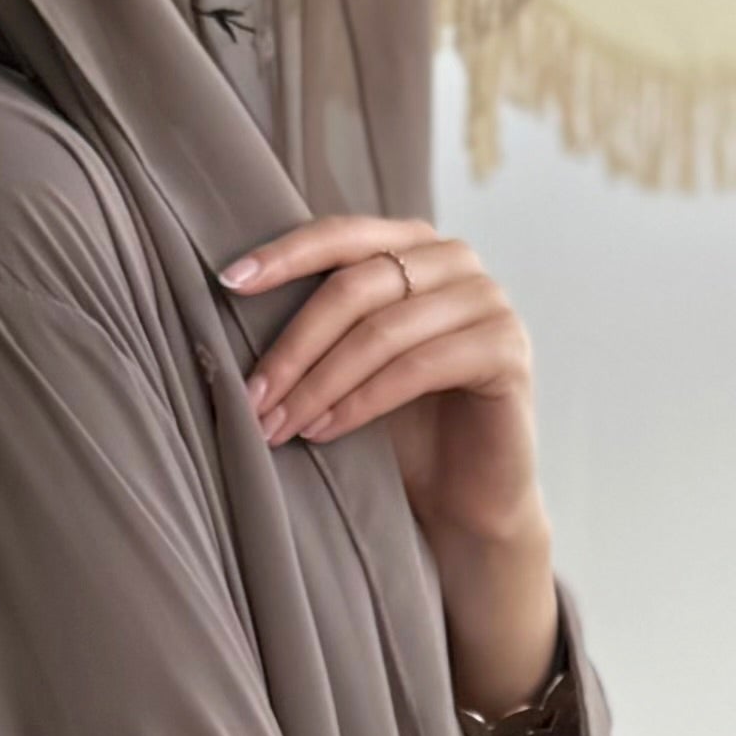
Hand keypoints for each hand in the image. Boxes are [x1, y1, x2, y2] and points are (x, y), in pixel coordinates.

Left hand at [221, 213, 558, 717]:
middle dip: (294, 344)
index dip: (284, 255)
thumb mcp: (348, 364)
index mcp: (414, 246)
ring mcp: (489, 302)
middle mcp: (457, 261)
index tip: (227, 283)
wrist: (464, 500)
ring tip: (278, 424)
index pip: (342, 234)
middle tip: (252, 396)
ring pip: (383, 329)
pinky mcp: (507, 351)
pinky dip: (363, 400)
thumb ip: (317, 323)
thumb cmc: (398, 429)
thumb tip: (228, 298)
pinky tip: (325, 430)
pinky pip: (420, 366)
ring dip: (320, 381)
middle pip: (356, 285)